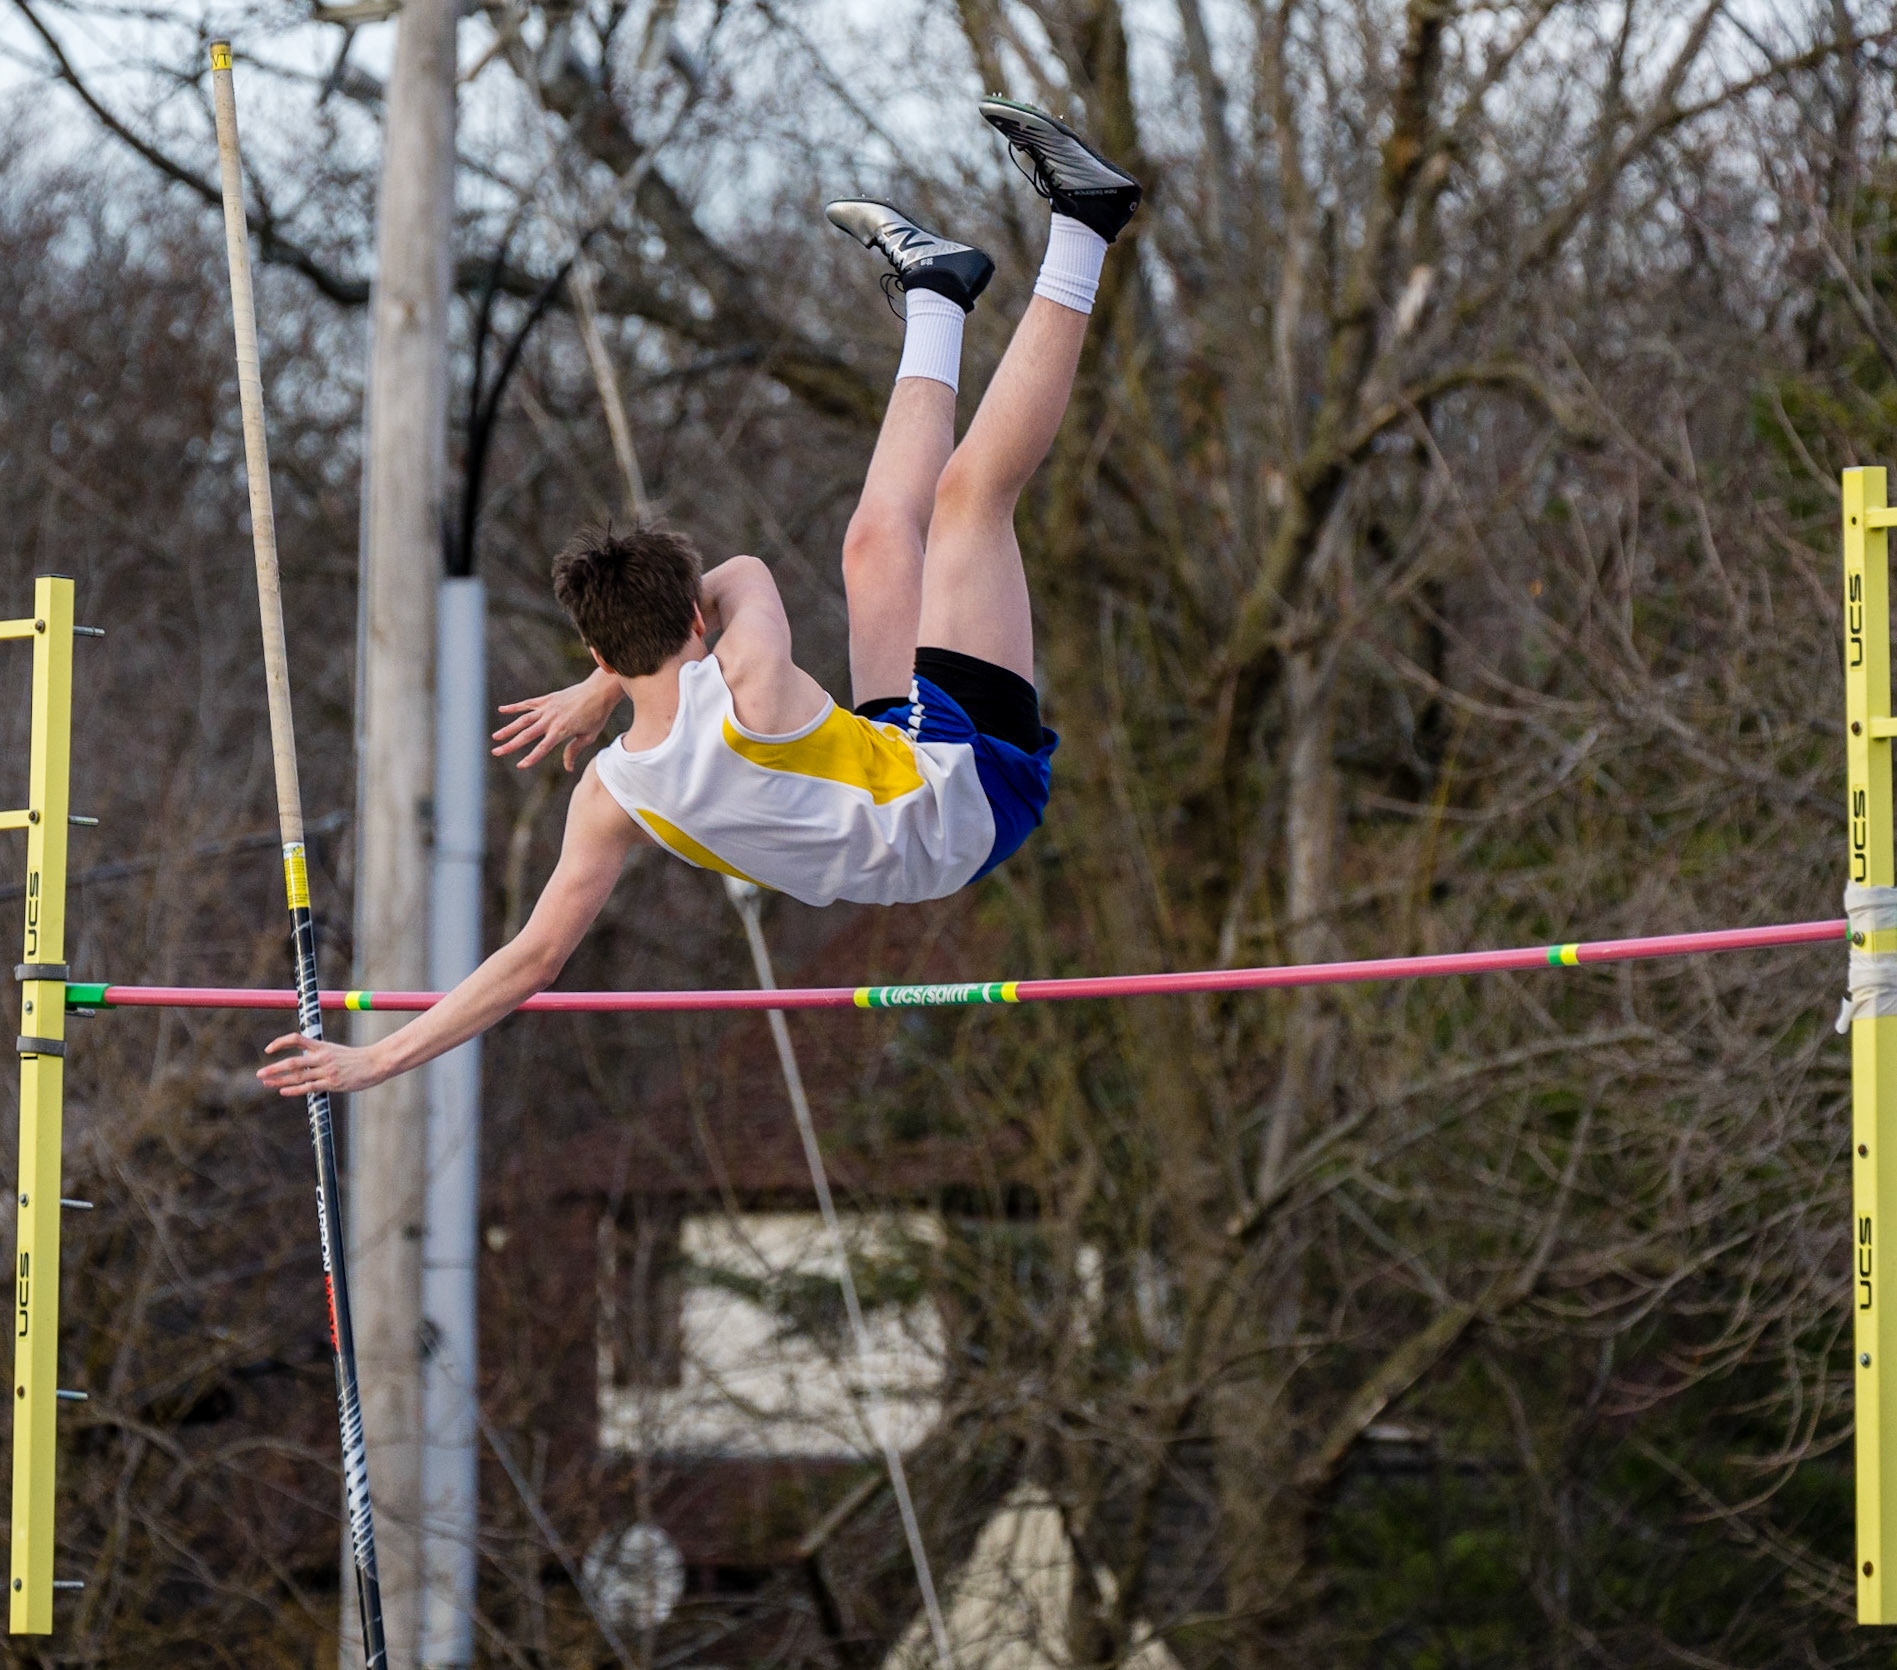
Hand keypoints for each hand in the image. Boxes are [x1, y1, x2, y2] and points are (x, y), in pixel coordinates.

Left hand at [258, 1032, 387, 1097]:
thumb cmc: (355, 1059)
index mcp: (322, 1046)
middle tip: (259, 1073)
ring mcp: (327, 1071)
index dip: (280, 1043)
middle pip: (292, 1062)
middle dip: (274, 1068)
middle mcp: (322, 1057)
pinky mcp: (333, 1083)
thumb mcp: (335, 1051)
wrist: (375, 1063)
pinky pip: (309, 1088)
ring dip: (279, 1080)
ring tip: (266, 1082)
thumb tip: (301, 1063)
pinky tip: (283, 1091)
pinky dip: (294, 1090)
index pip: (296, 1039)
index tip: (268, 1050)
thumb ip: (318, 1056)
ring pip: (298, 1076)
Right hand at [492, 671, 621, 770]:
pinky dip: (514, 707)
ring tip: (495, 737)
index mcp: (561, 730)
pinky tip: (501, 709)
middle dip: (510, 745)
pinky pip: (527, 704)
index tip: (520, 765)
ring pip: (523, 719)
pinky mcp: (547, 699)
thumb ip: (574, 750)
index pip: (542, 748)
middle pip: (526, 734)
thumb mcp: (589, 736)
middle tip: (496, 752)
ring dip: (508, 728)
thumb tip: (568, 767)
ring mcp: (547, 708)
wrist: (599, 690)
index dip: (531, 758)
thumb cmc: (597, 715)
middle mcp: (551, 719)